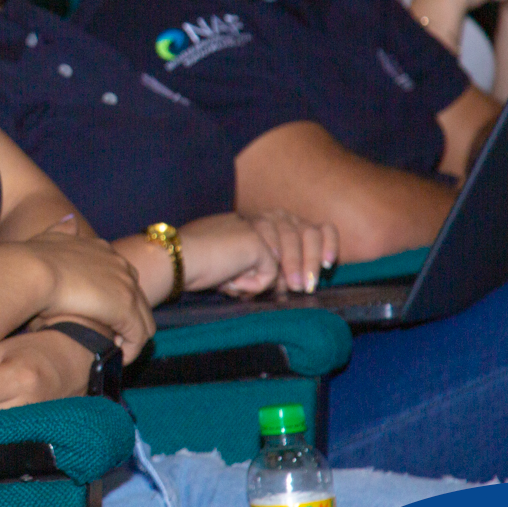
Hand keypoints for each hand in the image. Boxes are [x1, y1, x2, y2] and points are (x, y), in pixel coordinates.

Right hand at [25, 219, 155, 360]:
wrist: (31, 270)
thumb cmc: (32, 259)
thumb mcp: (49, 236)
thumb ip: (62, 231)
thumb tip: (70, 221)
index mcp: (104, 250)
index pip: (121, 277)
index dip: (112, 299)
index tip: (98, 316)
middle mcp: (121, 265)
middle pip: (138, 298)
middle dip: (126, 320)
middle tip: (107, 338)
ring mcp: (126, 286)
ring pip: (143, 319)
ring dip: (130, 338)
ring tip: (111, 351)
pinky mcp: (126, 308)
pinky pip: (139, 336)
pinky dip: (130, 350)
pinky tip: (115, 360)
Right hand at [177, 211, 336, 295]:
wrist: (176, 260)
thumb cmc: (203, 266)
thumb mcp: (242, 265)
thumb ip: (267, 266)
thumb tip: (290, 283)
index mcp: (265, 220)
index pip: (308, 225)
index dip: (325, 241)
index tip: (331, 263)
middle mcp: (265, 217)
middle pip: (309, 232)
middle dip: (314, 261)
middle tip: (309, 287)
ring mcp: (260, 225)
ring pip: (294, 249)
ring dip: (294, 272)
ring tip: (295, 289)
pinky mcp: (255, 239)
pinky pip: (269, 271)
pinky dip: (254, 284)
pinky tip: (234, 284)